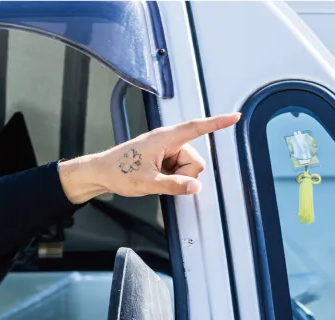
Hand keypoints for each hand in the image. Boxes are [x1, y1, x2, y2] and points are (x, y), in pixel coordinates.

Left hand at [57, 113, 240, 203]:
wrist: (100, 173)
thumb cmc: (118, 171)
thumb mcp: (147, 182)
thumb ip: (173, 185)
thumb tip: (195, 187)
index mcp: (165, 138)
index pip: (197, 127)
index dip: (217, 123)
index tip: (233, 117)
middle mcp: (167, 141)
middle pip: (194, 160)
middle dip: (184, 174)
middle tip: (163, 180)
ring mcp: (165, 150)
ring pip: (187, 168)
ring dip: (177, 178)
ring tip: (157, 179)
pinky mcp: (163, 158)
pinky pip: (178, 171)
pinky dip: (172, 178)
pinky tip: (157, 179)